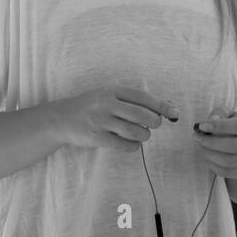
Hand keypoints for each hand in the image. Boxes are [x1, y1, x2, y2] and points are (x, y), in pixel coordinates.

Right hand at [53, 86, 180, 152]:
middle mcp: (106, 104)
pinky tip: (131, 142)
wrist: (62, 119)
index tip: (174, 112)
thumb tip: (165, 107)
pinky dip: (134, 146)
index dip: (161, 105)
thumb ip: (132, 100)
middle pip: (142, 115)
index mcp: (112, 90)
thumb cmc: (92, 106)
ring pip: (135, 131)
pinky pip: (125, 145)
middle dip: (154, 122)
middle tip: (153, 125)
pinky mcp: (97, 138)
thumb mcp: (108, 95)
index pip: (142, 97)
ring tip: (141, 134)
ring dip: (144, 135)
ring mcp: (101, 121)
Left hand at [192, 110, 236, 177]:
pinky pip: (225, 172)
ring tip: (200, 146)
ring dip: (209, 154)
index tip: (201, 126)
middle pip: (235, 146)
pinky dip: (212, 165)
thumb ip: (219, 114)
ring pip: (229, 161)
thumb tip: (212, 121)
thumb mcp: (226, 114)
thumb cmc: (230, 124)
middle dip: (211, 142)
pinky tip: (206, 156)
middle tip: (197, 137)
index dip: (219, 126)